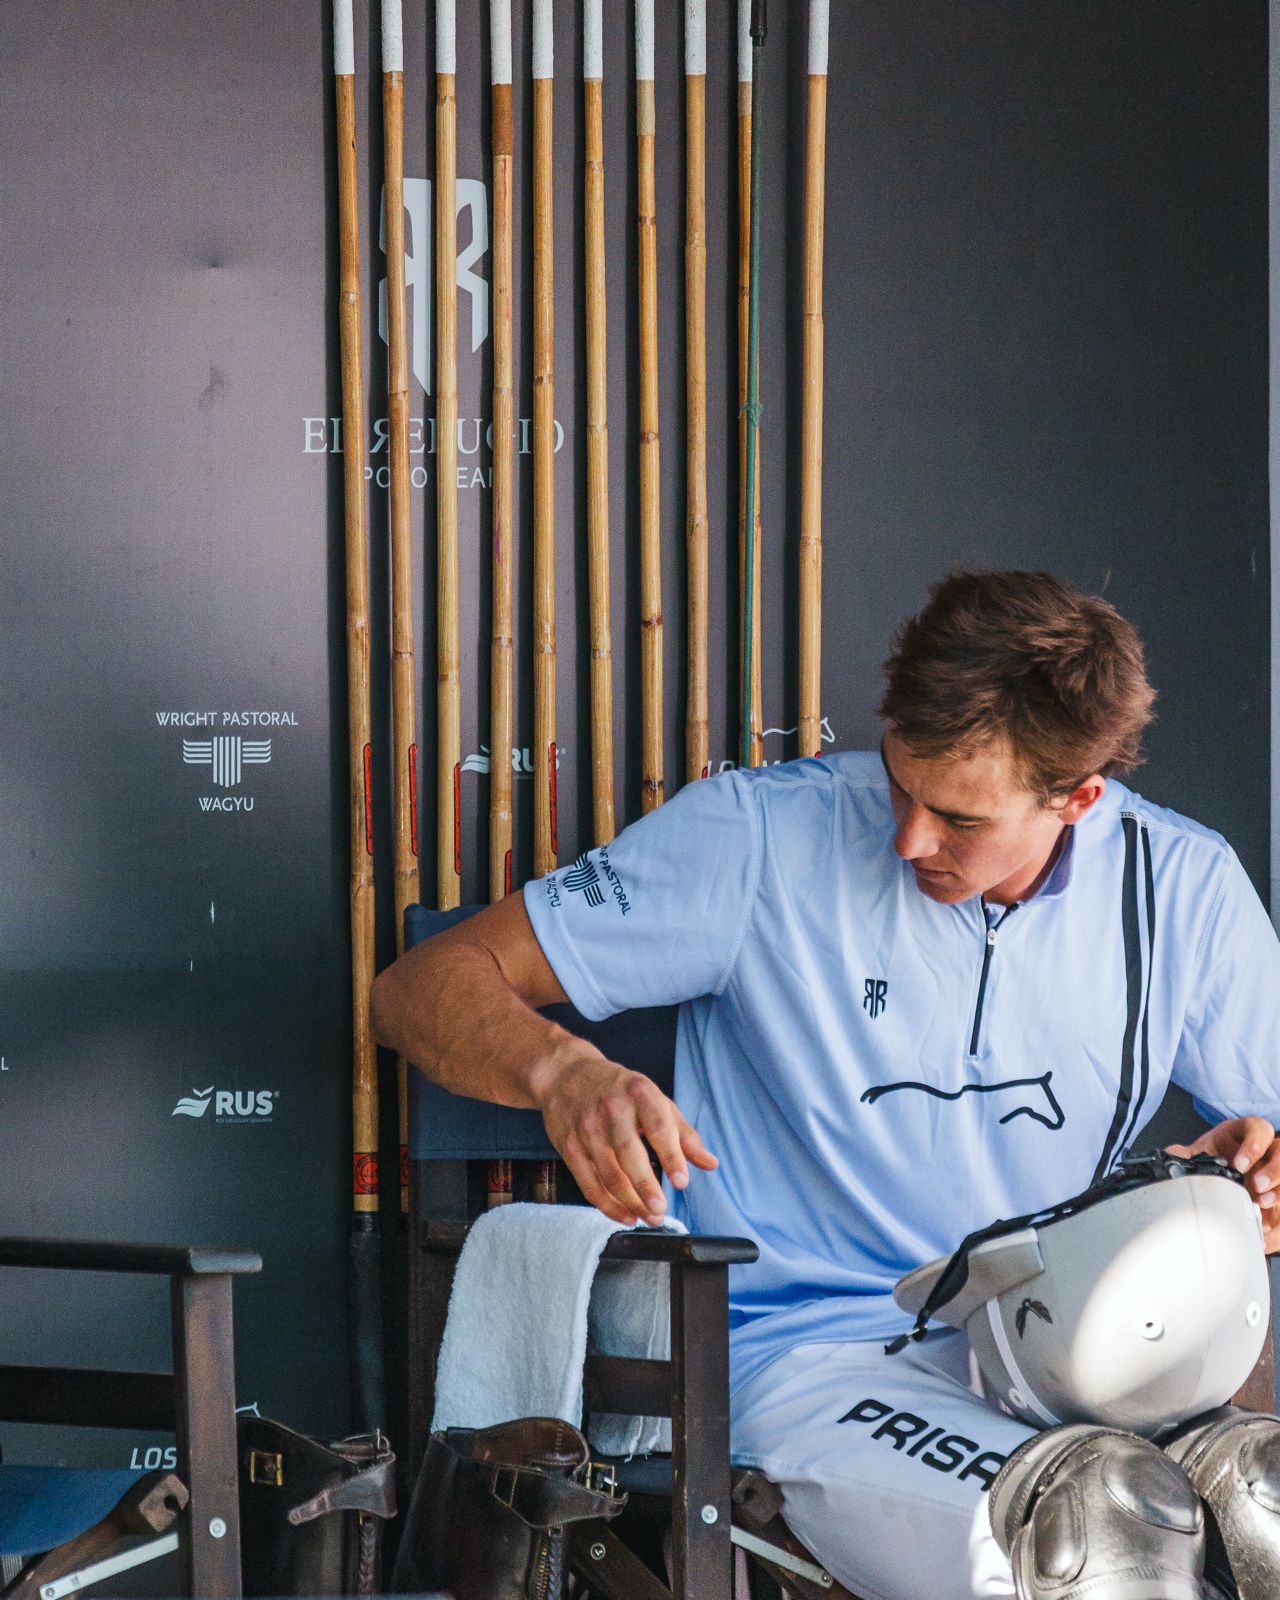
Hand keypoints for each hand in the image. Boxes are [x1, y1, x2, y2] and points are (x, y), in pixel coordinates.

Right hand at [529, 1045, 717, 1225]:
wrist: (565, 1075)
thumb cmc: (619, 1090)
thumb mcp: (654, 1100)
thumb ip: (683, 1133)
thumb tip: (711, 1163)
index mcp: (639, 1093)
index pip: (658, 1127)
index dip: (671, 1156)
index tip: (682, 1182)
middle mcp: (611, 1109)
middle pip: (629, 1153)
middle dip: (646, 1187)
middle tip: (660, 1212)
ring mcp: (587, 1129)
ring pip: (608, 1173)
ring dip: (629, 1202)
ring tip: (649, 1218)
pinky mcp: (569, 1146)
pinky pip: (589, 1182)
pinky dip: (607, 1205)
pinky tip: (625, 1215)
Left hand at [1167, 1116, 1279, 1251]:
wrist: (1216, 1184)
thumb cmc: (1212, 1162)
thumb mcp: (1201, 1155)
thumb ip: (1187, 1155)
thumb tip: (1171, 1158)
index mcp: (1247, 1135)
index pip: (1260, 1129)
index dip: (1254, 1144)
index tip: (1240, 1163)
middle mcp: (1268, 1152)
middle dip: (1274, 1170)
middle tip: (1257, 1186)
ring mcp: (1275, 1174)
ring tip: (1263, 1205)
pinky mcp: (1278, 1196)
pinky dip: (1277, 1225)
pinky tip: (1265, 1233)